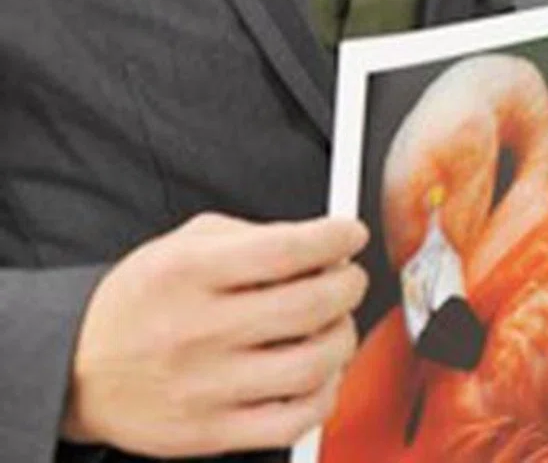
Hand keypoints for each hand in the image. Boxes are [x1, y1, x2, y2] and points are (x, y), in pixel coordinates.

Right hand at [62, 213, 368, 456]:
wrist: (76, 369)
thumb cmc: (141, 301)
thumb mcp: (183, 245)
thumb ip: (254, 235)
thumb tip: (325, 244)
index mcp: (188, 273)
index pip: (288, 248)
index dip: (337, 237)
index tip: (350, 235)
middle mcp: (196, 329)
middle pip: (312, 305)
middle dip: (349, 284)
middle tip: (347, 279)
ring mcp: (203, 386)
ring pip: (313, 363)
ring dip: (343, 338)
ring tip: (333, 325)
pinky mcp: (208, 433)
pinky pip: (294, 419)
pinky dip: (324, 393)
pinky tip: (319, 374)